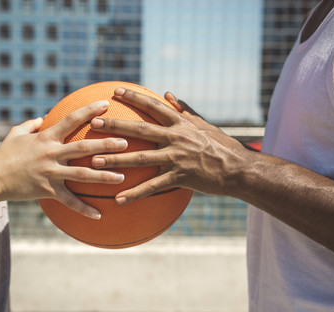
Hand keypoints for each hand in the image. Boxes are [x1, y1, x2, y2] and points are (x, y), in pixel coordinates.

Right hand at [0, 100, 127, 218]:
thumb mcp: (16, 134)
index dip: (89, 111)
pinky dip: (84, 209)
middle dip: (106, 145)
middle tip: (125, 143)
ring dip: (103, 176)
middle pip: (84, 148)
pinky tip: (99, 215)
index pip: (71, 119)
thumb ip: (31, 124)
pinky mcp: (48, 191)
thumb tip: (42, 118)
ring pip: (82, 175)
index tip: (106, 105)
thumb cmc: (5, 154)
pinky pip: (69, 201)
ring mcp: (50, 173)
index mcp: (46, 137)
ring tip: (122, 176)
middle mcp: (51, 153)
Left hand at [90, 88, 250, 203]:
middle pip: (140, 129)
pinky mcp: (180, 177)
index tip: (114, 91)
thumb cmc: (221, 146)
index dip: (134, 97)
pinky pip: (153, 187)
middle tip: (94, 124)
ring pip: (141, 158)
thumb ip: (184, 110)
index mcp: (181, 123)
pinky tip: (118, 199)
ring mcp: (177, 158)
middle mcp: (176, 137)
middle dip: (116, 125)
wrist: (239, 170)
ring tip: (95, 162)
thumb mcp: (204, 124)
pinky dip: (135, 194)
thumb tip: (168, 94)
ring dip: (117, 160)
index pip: (153, 106)